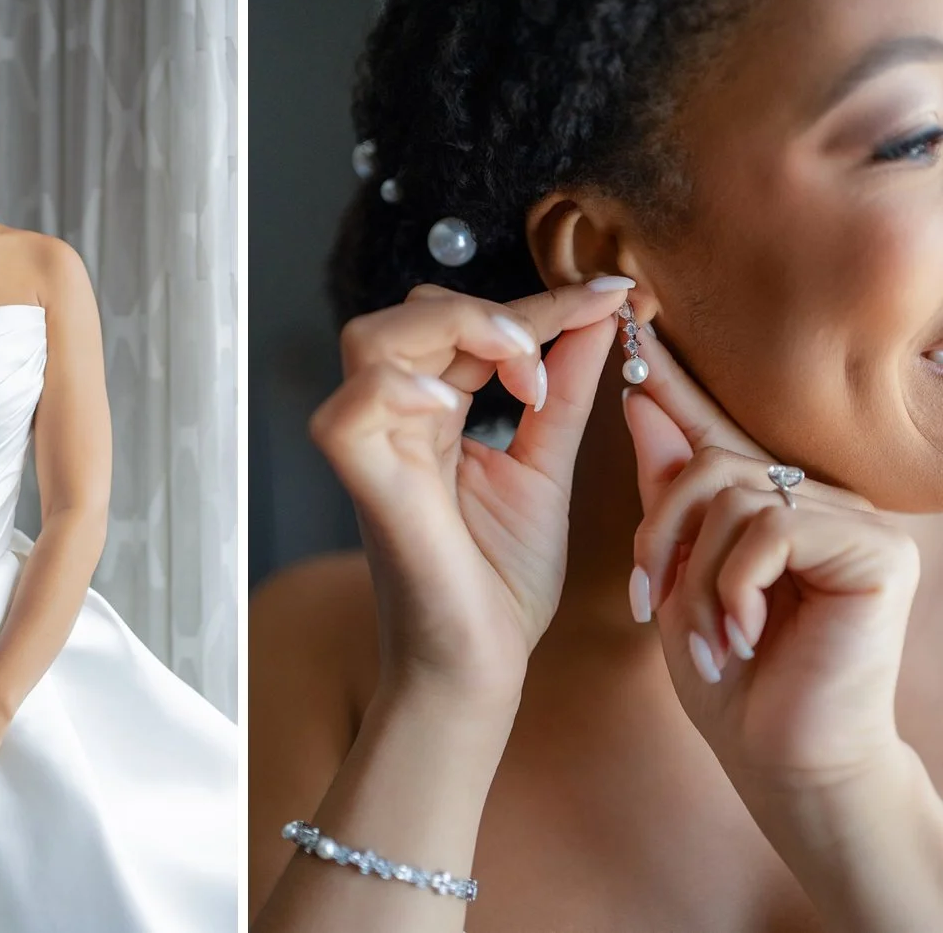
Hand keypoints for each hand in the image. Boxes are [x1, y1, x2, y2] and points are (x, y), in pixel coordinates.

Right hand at [308, 278, 635, 702]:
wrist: (481, 668)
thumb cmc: (502, 583)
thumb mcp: (546, 467)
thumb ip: (566, 391)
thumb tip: (601, 316)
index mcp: (432, 415)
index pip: (466, 326)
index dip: (539, 301)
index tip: (614, 293)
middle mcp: (395, 424)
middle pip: (404, 315)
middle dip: (485, 309)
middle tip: (548, 354)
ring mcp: (375, 452)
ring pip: (370, 341)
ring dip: (452, 330)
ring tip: (521, 369)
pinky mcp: (367, 488)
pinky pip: (346, 415)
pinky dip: (394, 389)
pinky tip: (451, 400)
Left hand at [622, 320, 919, 790]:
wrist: (783, 759)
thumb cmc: (730, 676)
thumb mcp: (678, 574)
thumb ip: (665, 492)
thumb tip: (641, 401)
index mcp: (772, 500)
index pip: (715, 428)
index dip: (672, 385)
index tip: (631, 331)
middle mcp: (820, 498)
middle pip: (710, 461)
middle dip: (661, 531)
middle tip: (650, 601)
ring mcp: (856, 519)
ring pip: (733, 495)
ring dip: (695, 573)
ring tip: (702, 635)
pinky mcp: (878, 550)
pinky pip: (770, 529)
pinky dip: (734, 586)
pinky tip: (742, 633)